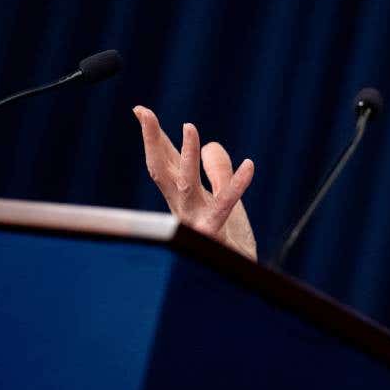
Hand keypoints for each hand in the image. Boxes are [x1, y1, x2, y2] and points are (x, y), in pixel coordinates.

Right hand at [133, 106, 257, 260]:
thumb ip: (216, 171)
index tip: (141, 110)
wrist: (239, 278)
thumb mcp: (223, 198)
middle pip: (162, 170)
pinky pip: (225, 206)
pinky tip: (249, 165)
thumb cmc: (229, 239)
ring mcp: (196, 221)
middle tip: (146, 114)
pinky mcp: (216, 234)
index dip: (152, 136)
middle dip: (152, 141)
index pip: (164, 162)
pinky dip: (236, 185)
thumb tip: (210, 144)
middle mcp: (182, 208)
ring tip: (191, 128)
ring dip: (186, 156)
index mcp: (181, 197)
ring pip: (186, 185)